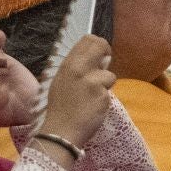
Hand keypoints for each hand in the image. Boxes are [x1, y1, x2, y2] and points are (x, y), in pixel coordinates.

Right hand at [37, 36, 114, 155]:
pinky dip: (103, 100)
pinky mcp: (103, 96)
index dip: (98, 44)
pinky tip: (92, 107)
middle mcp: (80, 69)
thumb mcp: (61, 81)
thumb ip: (76, 67)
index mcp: (68, 64)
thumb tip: (94, 58)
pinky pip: (109, 93)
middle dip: (107, 53)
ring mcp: (93, 82)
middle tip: (105, 65)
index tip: (100, 53)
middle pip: (101, 46)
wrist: (61, 131)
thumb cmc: (60, 107)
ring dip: (105, 85)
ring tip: (91, 97)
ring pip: (110, 75)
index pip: (87, 40)